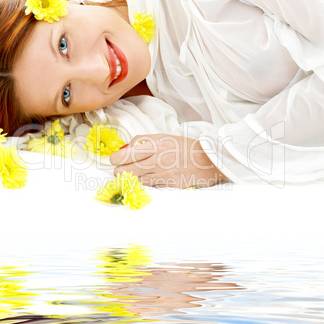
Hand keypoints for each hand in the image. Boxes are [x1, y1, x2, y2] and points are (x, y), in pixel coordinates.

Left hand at [110, 134, 226, 187]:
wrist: (208, 160)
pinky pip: (148, 186)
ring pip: (134, 180)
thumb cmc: (184, 147)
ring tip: (132, 175)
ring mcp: (162, 174)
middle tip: (120, 170)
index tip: (114, 160)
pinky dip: (143, 184)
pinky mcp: (167, 185)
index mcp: (154, 144)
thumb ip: (143, 141)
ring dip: (129, 179)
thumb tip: (125, 148)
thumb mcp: (164, 137)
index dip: (115, 159)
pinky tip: (146, 180)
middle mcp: (156, 159)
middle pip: (125, 170)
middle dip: (119, 171)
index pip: (124, 155)